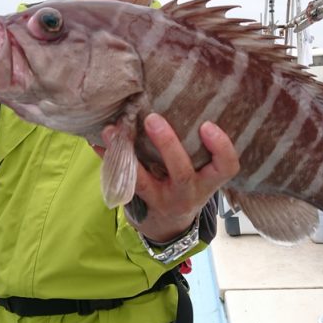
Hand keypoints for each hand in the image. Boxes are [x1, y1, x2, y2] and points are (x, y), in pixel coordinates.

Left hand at [104, 112, 239, 241]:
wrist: (171, 226)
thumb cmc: (189, 185)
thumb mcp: (204, 173)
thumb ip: (200, 147)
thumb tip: (185, 96)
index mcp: (209, 181)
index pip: (227, 167)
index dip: (221, 147)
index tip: (207, 124)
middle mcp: (188, 192)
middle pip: (182, 172)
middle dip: (167, 144)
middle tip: (153, 118)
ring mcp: (162, 200)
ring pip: (144, 181)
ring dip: (126, 154)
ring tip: (112, 130)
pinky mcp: (140, 201)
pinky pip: (121, 181)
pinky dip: (108, 160)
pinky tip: (96, 143)